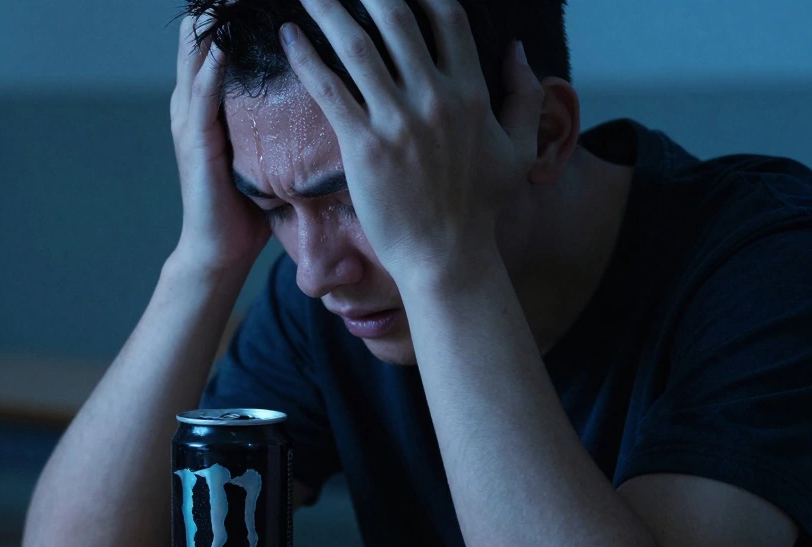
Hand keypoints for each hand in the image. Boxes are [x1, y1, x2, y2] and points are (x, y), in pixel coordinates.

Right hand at [171, 14, 272, 272]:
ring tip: (230, 0)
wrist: (221, 251)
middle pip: (202, 35)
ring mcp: (190, 120)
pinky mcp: (195, 144)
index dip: (236, 12)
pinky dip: (210, 70)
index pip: (219, 37)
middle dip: (223, 8)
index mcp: (212, 99)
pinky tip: (223, 48)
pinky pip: (200, 98)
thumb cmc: (250, 205)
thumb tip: (328, 91)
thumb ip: (282, 116)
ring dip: (212, 25)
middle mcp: (194, 101)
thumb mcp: (269, 148)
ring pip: (195, 56)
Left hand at [280, 0, 543, 283]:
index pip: (447, 18)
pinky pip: (328, 89)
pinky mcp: (363, 146)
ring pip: (357, 46)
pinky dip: (305, 57)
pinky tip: (288, 36)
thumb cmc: (481, 209)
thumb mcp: (519, 149)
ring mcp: (397, 121)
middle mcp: (434, 97)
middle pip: (396, 19)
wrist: (447, 257)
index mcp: (471, 93)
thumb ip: (523, 96)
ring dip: (328, 10)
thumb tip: (518, 51)